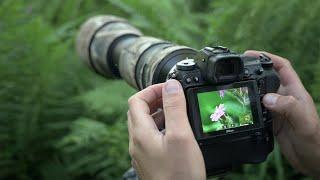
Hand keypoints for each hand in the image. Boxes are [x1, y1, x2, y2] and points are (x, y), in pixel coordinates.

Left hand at [127, 79, 205, 179]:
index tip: (168, 87)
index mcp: (141, 133)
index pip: (136, 100)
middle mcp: (137, 142)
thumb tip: (171, 85)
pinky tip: (175, 133)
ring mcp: (141, 153)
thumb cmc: (179, 174)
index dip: (151, 90)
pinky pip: (150, 138)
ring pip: (144, 125)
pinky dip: (160, 128)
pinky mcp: (149, 161)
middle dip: (154, 100)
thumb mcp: (181, 136)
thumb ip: (174, 108)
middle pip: (138, 112)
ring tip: (176, 112)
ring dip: (158, 114)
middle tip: (172, 97)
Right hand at [245, 50, 319, 176]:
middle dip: (253, 72)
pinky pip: (257, 110)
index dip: (267, 57)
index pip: (282, 67)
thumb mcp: (303, 121)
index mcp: (294, 92)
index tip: (251, 54)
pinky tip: (240, 109)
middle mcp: (285, 98)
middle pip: (267, 79)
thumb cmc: (315, 140)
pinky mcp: (272, 121)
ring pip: (260, 94)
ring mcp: (278, 109)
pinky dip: (248, 107)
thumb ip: (288, 107)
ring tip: (235, 88)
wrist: (313, 159)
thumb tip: (267, 98)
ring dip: (249, 90)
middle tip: (237, 71)